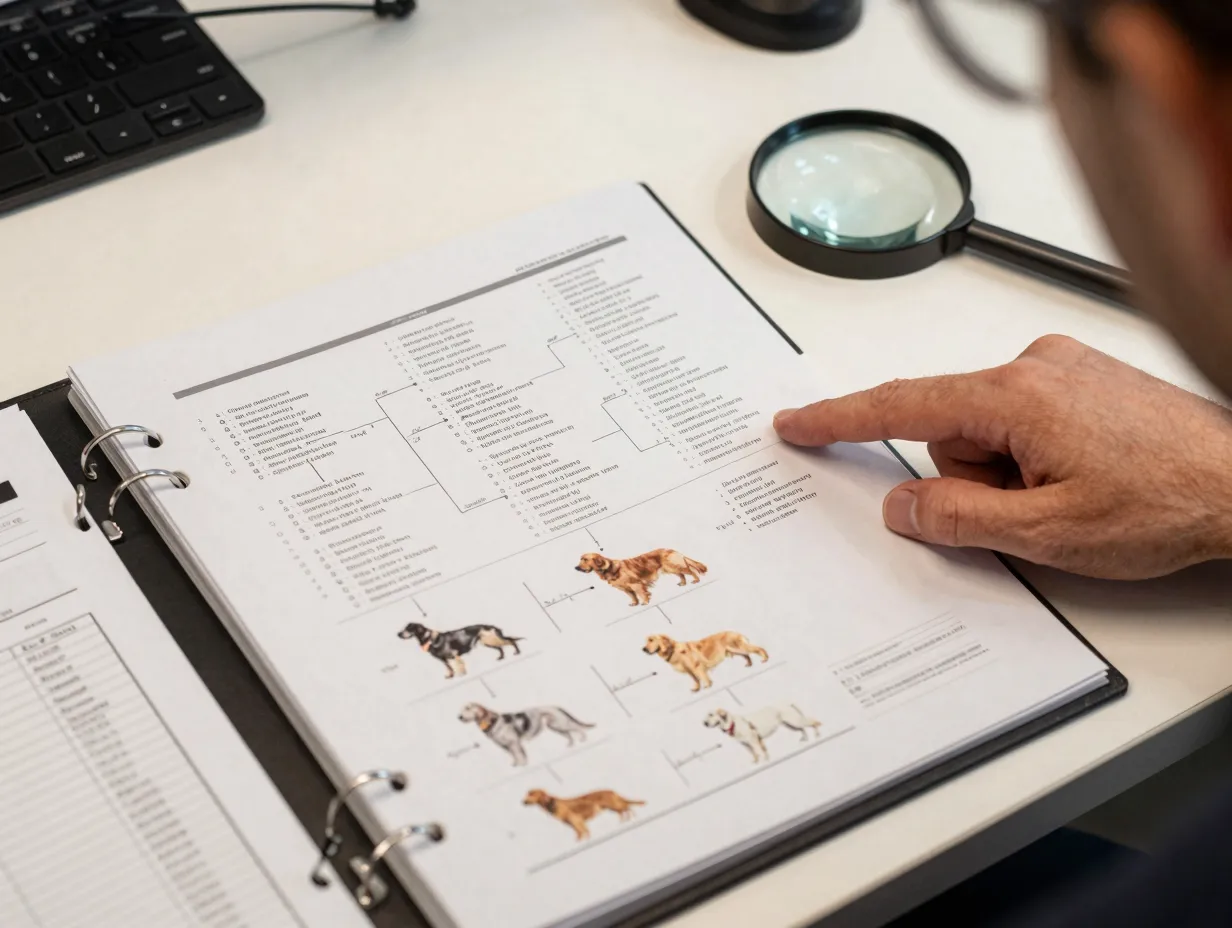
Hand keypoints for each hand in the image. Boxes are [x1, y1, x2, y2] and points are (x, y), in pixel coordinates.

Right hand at [773, 335, 1231, 578]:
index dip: (840, 420)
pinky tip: (1084, 476)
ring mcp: (1062, 368)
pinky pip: (1022, 419)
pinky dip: (1034, 454)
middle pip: (950, 430)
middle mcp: (1035, 366)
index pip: (900, 406)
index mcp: (1016, 396)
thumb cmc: (1169, 500)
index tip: (797, 424)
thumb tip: (902, 505)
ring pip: (988, 429)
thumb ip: (959, 518)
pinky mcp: (1082, 379)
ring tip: (1072, 495)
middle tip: (1031, 510)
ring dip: (1009, 470)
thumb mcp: (1048, 534)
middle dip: (973, 478)